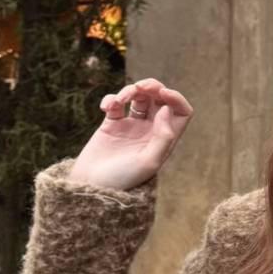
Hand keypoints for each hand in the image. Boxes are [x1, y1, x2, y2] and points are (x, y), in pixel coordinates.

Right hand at [68, 77, 194, 190]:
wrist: (91, 187)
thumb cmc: (122, 179)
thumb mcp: (148, 162)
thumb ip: (163, 137)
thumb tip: (167, 109)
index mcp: (164, 140)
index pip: (181, 112)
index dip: (176, 98)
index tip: (163, 94)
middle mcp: (150, 131)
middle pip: (159, 99)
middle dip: (152, 87)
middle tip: (141, 87)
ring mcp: (131, 126)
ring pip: (138, 97)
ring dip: (130, 90)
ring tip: (120, 99)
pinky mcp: (111, 124)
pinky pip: (115, 103)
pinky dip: (111, 98)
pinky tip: (107, 107)